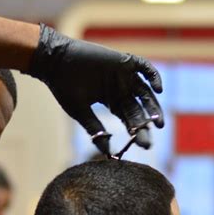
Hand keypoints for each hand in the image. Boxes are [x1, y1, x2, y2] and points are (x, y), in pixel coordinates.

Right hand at [26, 24, 163, 154]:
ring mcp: (123, 75)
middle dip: (147, 122)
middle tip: (154, 134)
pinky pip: (144, 67)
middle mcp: (120, 90)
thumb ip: (95, 130)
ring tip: (157, 122)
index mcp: (111, 102)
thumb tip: (108, 154)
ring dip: (153, 105)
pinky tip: (158, 90)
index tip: (145, 146)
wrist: (55, 62)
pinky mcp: (123, 61)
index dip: (137, 132)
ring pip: (145, 92)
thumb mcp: (81, 113)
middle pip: (139, 109)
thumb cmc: (65, 88)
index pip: (129, 120)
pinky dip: (153, 76)